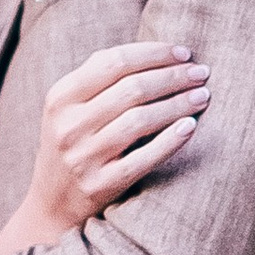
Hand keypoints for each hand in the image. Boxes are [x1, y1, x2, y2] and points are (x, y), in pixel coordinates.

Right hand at [27, 39, 209, 242]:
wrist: (51, 203)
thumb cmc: (73, 143)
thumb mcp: (69, 107)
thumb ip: (99, 76)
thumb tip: (155, 52)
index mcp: (61, 97)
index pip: (114, 61)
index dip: (154, 53)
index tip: (184, 53)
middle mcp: (69, 125)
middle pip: (132, 88)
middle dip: (174, 76)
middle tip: (202, 73)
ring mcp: (83, 157)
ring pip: (140, 120)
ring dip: (178, 104)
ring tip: (203, 96)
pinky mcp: (100, 185)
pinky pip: (143, 158)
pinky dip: (170, 141)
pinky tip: (190, 126)